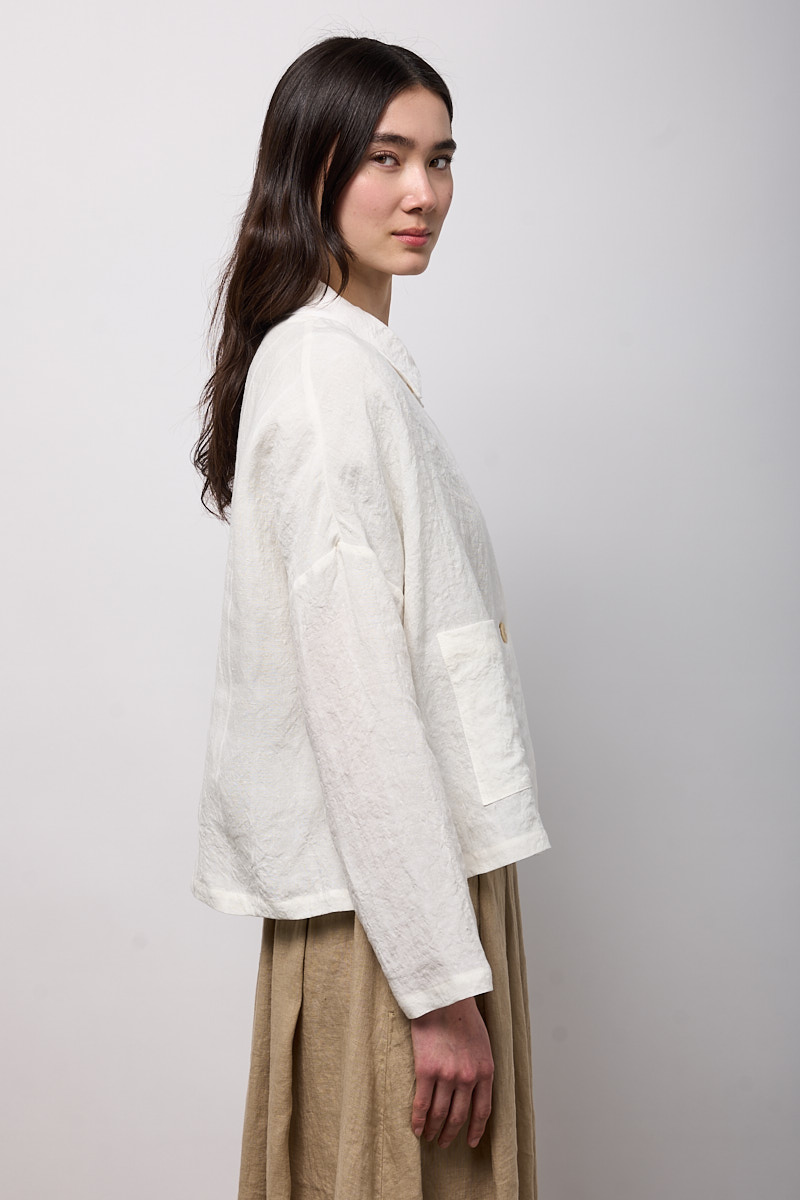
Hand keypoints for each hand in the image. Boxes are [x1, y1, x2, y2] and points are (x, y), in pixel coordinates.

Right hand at [410, 995, 493, 1148]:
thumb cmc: (463, 1015)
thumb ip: (479, 1066)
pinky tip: (416, 1128)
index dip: (475, 1129)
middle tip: (444, 1142)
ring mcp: (447, 1075)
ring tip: (428, 1136)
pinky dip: (418, 1120)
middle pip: (459, 1116)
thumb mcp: (482, 1043)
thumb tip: (473, 1088)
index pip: (483, 1110)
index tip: (470, 1142)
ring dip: (433, 1129)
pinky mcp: (426, 1070)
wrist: (444, 997)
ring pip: (440, 1113)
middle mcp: (468, 1077)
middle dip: (451, 1133)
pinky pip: (422, 1103)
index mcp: (486, 1070)